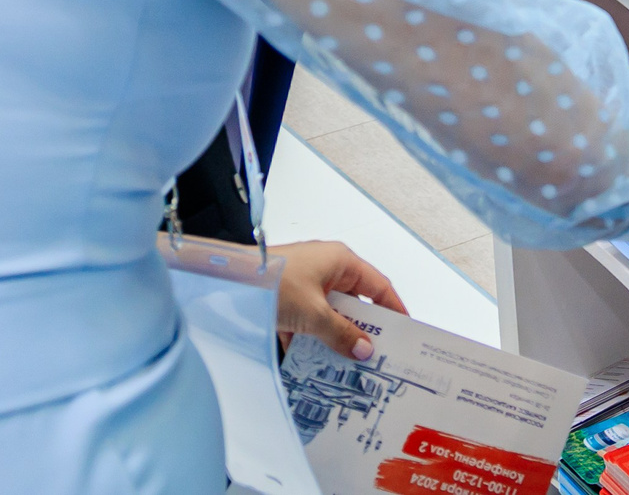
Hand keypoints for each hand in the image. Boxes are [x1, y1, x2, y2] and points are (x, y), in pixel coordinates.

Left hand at [277, 240, 405, 359]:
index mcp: (341, 262)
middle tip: (374, 357)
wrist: (224, 280)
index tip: (403, 332)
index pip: (378, 286)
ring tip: (344, 367)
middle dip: (361, 330)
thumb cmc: (273, 283)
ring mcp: (305, 283)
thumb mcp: (313, 313)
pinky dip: (309, 340)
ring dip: (333, 338)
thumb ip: (341, 334)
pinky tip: (310, 364)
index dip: (393, 309)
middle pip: (353, 303)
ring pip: (329, 314)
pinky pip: (306, 321)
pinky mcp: (286, 298)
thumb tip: (366, 350)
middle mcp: (326, 269)